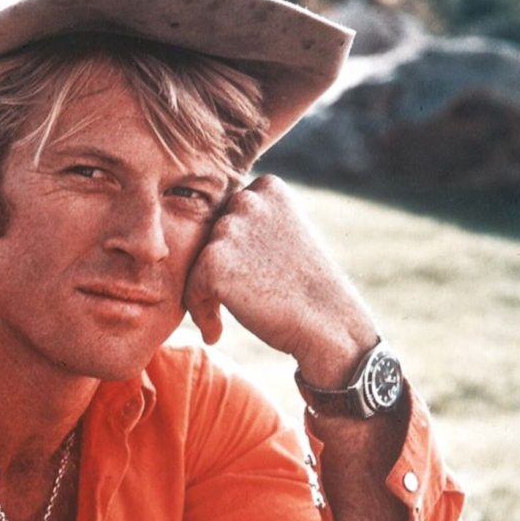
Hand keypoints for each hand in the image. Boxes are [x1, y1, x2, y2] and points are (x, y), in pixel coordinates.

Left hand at [183, 175, 379, 386]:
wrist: (329, 323)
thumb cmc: (309, 287)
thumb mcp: (287, 235)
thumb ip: (255, 224)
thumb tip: (217, 230)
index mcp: (268, 187)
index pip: (231, 215)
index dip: (235, 249)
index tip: (253, 276)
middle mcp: (247, 200)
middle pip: (211, 236)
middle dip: (219, 268)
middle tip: (240, 300)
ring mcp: (229, 228)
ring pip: (198, 262)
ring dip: (207, 291)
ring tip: (225, 318)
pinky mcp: (214, 260)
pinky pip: (191, 288)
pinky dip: (200, 312)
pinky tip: (216, 333)